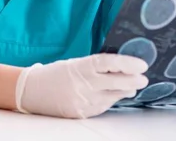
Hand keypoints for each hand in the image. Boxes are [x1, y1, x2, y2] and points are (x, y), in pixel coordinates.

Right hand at [15, 53, 148, 118]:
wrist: (31, 91)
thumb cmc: (55, 73)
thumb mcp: (75, 64)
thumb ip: (97, 67)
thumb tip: (122, 70)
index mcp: (81, 66)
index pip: (109, 62)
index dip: (128, 63)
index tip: (142, 64)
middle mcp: (82, 84)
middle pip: (115, 82)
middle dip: (133, 80)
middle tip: (144, 79)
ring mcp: (82, 100)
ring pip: (112, 97)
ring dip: (124, 91)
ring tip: (131, 87)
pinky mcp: (80, 113)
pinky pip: (102, 107)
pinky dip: (110, 101)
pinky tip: (114, 96)